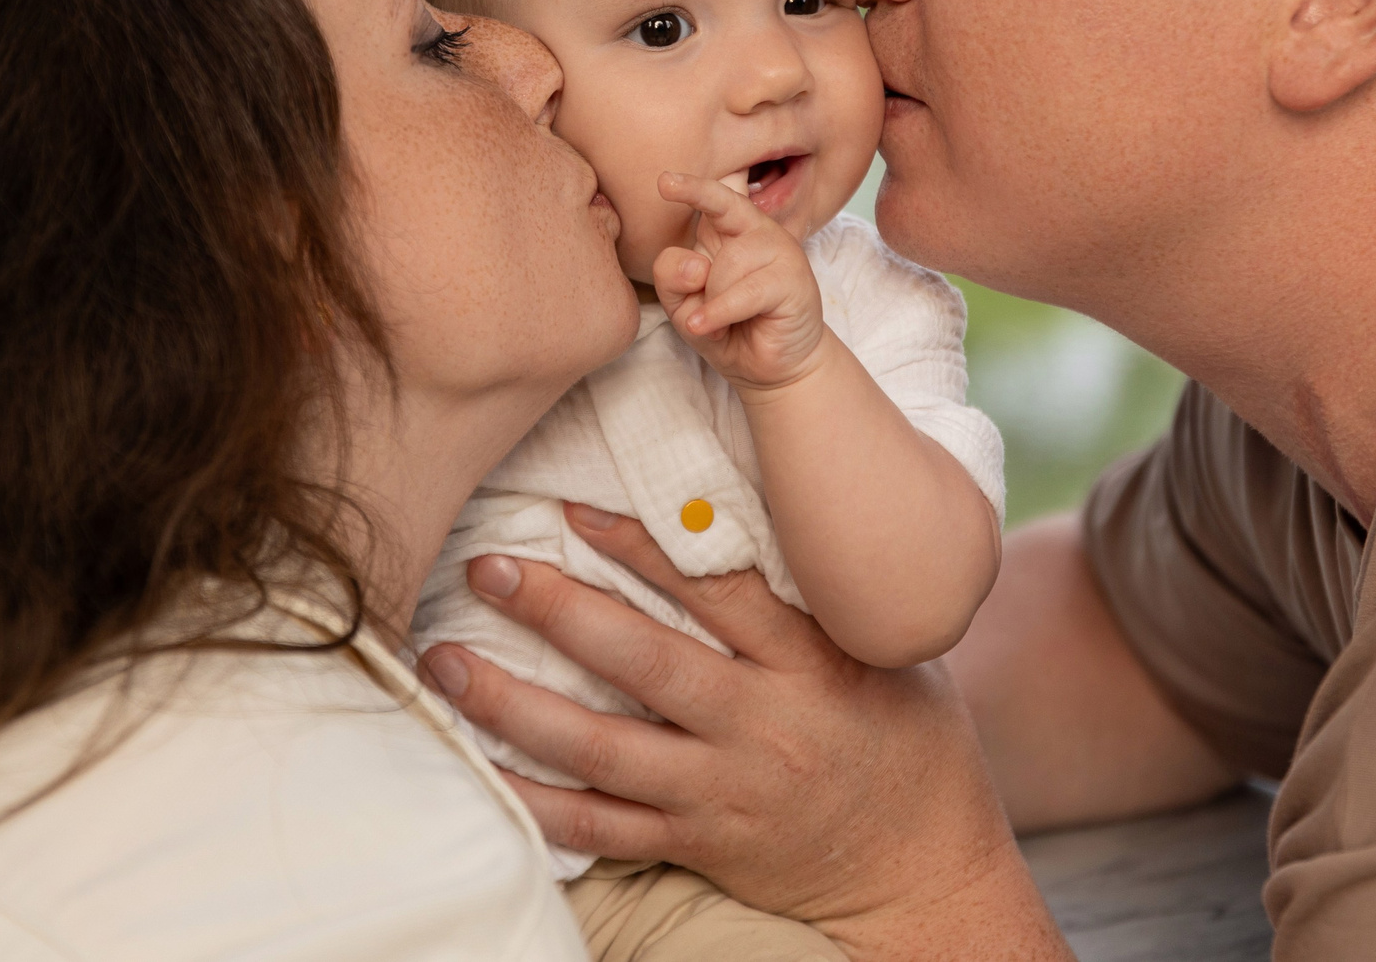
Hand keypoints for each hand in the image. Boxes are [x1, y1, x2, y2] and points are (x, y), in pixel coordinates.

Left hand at [421, 506, 1066, 961]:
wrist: (928, 868)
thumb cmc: (905, 736)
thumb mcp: (881, 650)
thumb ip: (810, 594)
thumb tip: (720, 509)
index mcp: (812, 664)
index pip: (718, 591)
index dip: (642, 545)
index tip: (573, 507)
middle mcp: (763, 727)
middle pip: (645, 662)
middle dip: (557, 612)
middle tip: (487, 570)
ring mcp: (726, 793)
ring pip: (604, 750)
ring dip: (515, 705)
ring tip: (447, 666)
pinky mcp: (702, 846)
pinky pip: (605, 830)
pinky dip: (538, 803)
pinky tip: (483, 769)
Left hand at [649, 171, 830, 396]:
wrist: (768, 366)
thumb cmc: (724, 327)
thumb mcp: (682, 303)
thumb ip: (672, 277)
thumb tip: (696, 267)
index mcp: (726, 228)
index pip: (714, 194)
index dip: (693, 184)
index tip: (665, 180)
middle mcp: (753, 230)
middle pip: (723, 203)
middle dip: (697, 198)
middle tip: (673, 210)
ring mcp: (778, 250)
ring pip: (727, 263)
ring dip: (713, 301)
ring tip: (720, 322)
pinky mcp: (792, 279)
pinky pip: (744, 291)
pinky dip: (720, 312)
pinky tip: (704, 327)